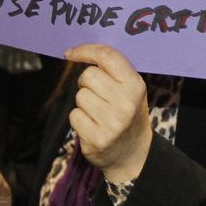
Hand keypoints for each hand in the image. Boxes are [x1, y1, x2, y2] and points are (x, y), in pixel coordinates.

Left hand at [63, 44, 150, 184]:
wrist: (133, 154)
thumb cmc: (128, 115)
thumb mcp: (131, 90)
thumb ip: (113, 71)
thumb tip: (78, 51)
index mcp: (135, 85)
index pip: (107, 56)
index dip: (85, 50)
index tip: (70, 53)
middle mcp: (125, 103)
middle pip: (88, 75)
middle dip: (86, 83)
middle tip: (97, 95)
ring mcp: (111, 122)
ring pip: (80, 96)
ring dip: (83, 103)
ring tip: (97, 113)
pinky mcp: (96, 138)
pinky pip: (74, 115)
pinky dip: (79, 119)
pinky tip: (92, 125)